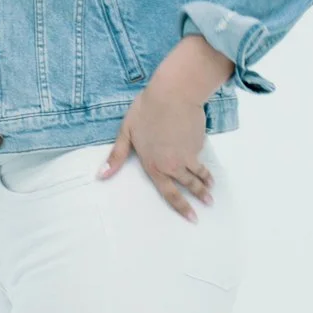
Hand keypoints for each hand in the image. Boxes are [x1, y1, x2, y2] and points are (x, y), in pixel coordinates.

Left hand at [97, 81, 213, 221]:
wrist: (173, 94)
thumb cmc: (146, 111)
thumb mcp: (126, 132)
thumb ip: (116, 156)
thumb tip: (100, 176)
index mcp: (154, 165)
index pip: (169, 193)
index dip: (181, 207)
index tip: (191, 217)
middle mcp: (173, 165)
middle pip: (188, 185)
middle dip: (199, 196)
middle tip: (208, 203)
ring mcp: (188, 155)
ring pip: (199, 173)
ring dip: (207, 182)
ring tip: (212, 189)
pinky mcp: (198, 143)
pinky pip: (200, 156)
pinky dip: (204, 161)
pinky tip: (204, 161)